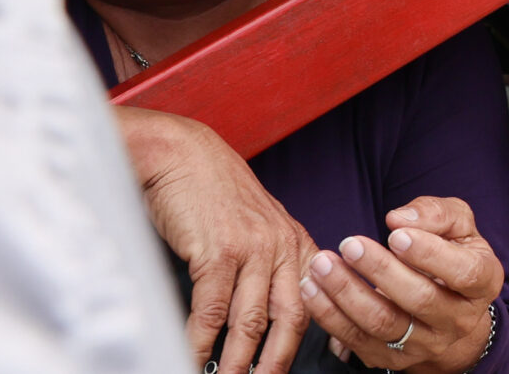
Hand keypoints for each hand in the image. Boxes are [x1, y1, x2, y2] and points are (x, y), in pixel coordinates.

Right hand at [117, 107, 317, 373]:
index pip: (316, 298)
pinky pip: (212, 312)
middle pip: (289, 320)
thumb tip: (266, 308)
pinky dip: (200, 344)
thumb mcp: (256, 225)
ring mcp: (253, 250)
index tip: (325, 361)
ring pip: (249, 323)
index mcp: (295, 242)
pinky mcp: (218, 252)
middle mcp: (281, 246)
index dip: (320, 336)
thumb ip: (269, 262)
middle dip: (276, 363)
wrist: (182, 156)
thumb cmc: (214, 194)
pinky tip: (192, 360)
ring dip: (236, 364)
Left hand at [299, 197, 501, 371]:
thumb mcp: (460, 227)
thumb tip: (398, 218)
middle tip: (350, 244)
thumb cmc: (455, 256)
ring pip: (383, 323)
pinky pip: (356, 341)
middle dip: (379, 270)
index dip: (429, 254)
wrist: (453, 314)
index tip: (396, 235)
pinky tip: (313, 289)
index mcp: (483, 282)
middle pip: (418, 299)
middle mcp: (458, 320)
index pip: (463, 273)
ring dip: (346, 294)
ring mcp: (425, 344)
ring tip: (322, 265)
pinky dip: (330, 316)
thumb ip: (437, 213)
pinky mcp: (392, 359)